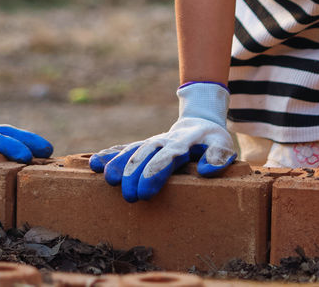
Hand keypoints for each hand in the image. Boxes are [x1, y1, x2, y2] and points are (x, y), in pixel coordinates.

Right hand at [89, 82, 235, 202]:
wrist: (199, 122)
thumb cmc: (213, 140)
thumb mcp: (224, 145)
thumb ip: (218, 156)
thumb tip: (207, 171)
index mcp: (184, 142)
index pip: (168, 156)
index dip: (155, 173)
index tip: (145, 191)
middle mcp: (164, 140)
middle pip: (145, 154)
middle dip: (134, 174)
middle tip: (128, 196)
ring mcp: (151, 142)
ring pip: (131, 150)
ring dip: (117, 163)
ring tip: (106, 178)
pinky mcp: (143, 145)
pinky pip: (124, 148)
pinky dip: (109, 154)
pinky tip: (94, 163)